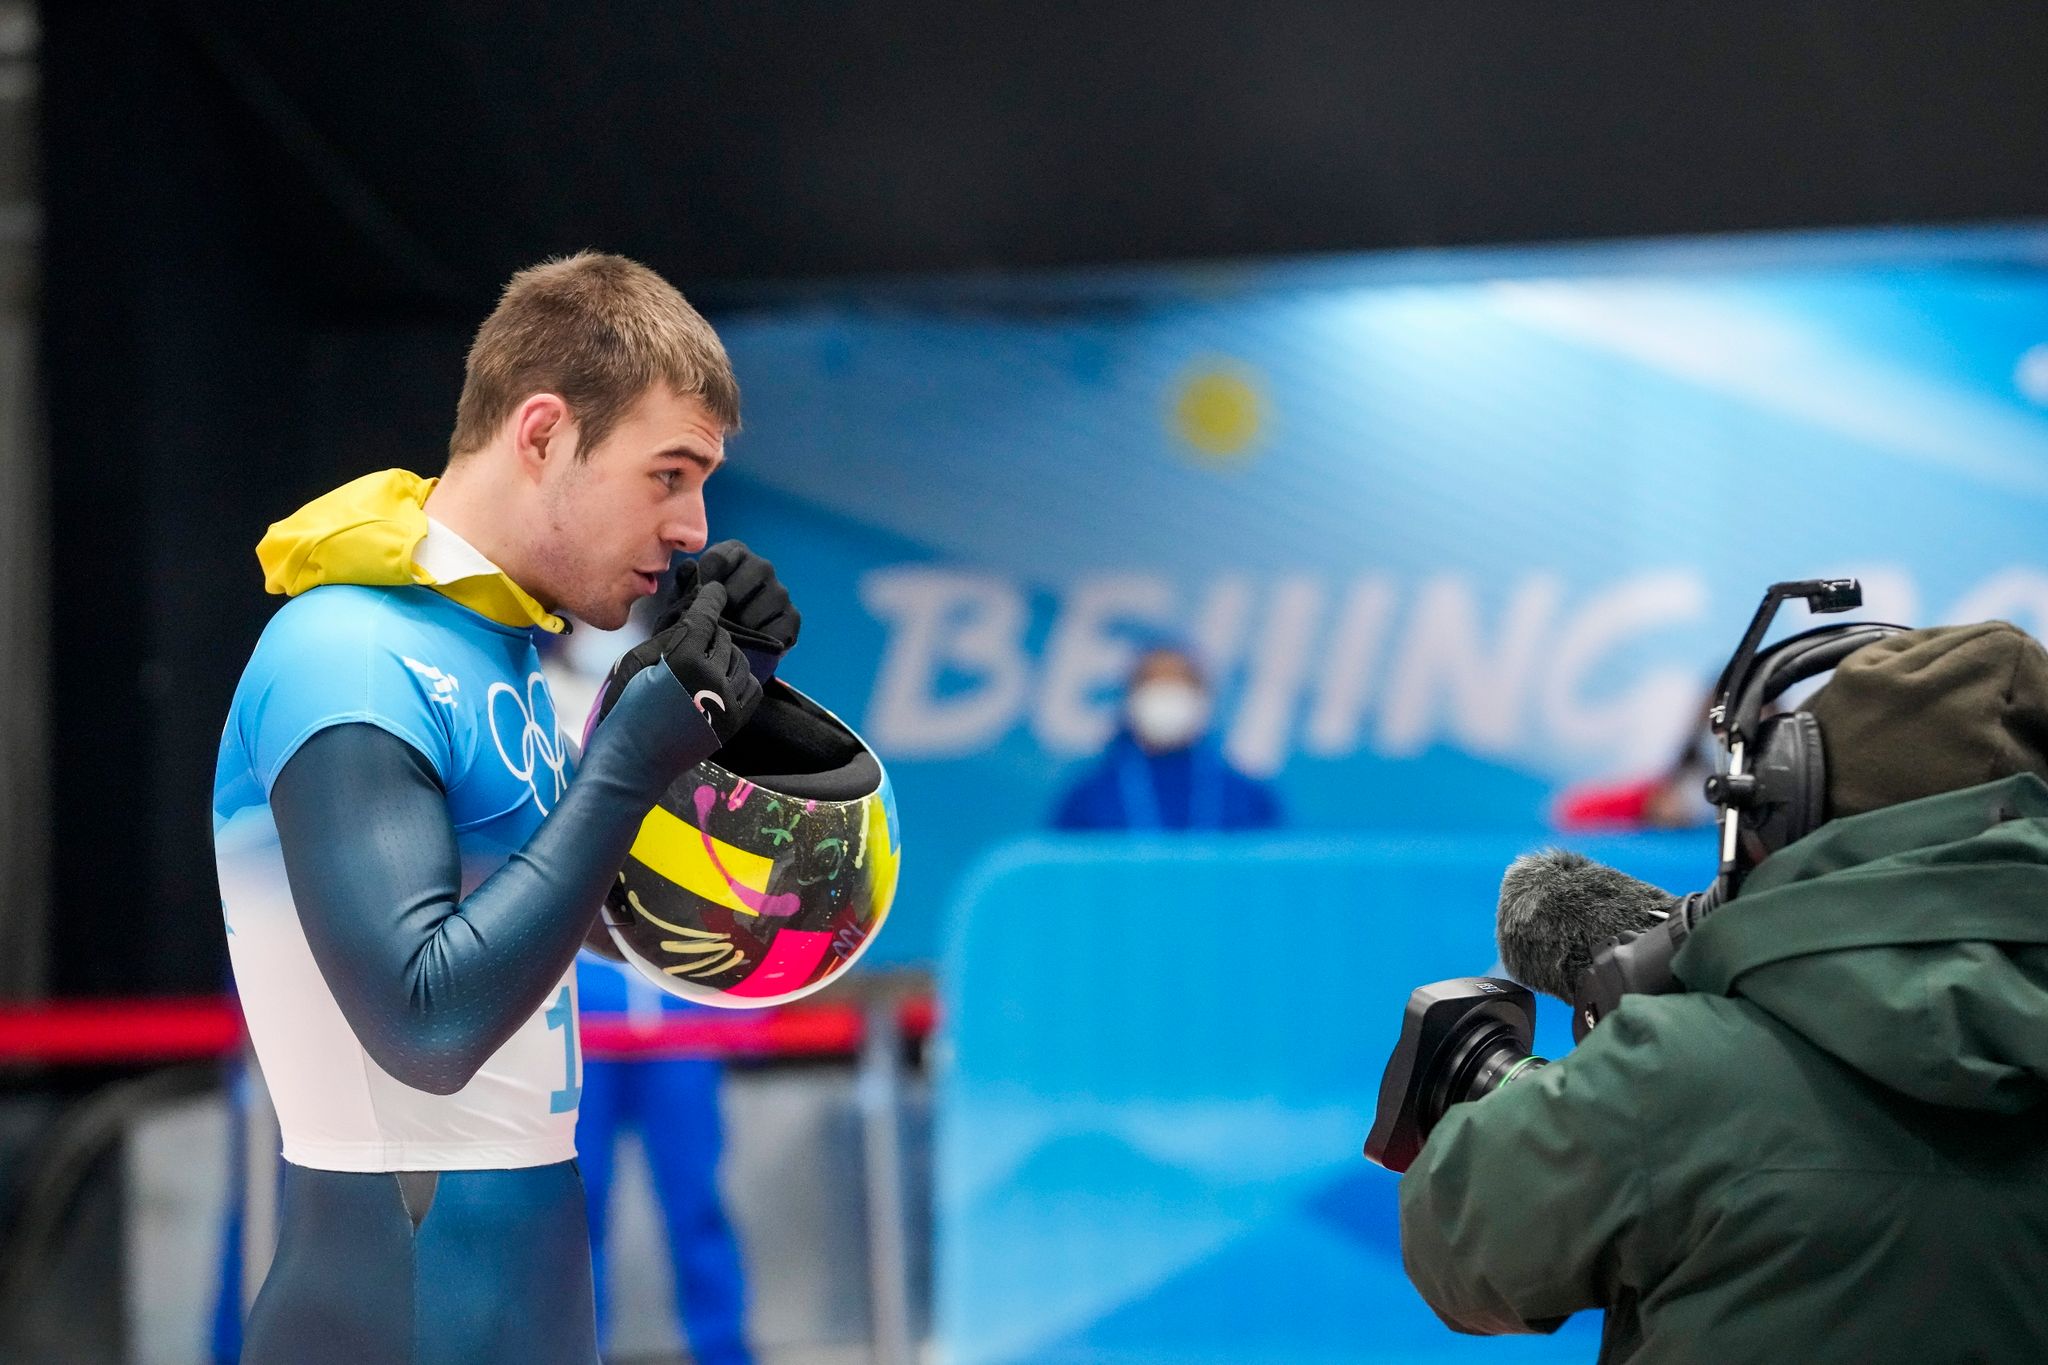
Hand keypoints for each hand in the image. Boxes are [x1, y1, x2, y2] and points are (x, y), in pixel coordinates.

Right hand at [597, 581, 760, 747]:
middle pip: (723, 639)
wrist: (633, 761)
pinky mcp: (734, 723)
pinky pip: (752, 687)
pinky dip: (739, 679)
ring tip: (703, 666)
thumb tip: (696, 619)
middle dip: (708, 636)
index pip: (707, 617)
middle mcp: (713, 680)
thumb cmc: (625, 709)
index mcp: (686, 661)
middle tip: (691, 645)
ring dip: (723, 657)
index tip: (716, 590)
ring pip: (740, 661)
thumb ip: (669, 637)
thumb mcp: (636, 664)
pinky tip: (721, 681)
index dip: (711, 599)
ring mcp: (727, 704)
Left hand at [695, 541, 799, 652]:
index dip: (705, 581)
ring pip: (767, 601)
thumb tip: (690, 567)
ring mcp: (779, 592)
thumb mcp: (685, 599)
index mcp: (733, 554)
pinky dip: (762, 639)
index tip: (697, 600)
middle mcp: (761, 567)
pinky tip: (750, 644)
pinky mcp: (792, 617)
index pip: (719, 558)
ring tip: (731, 635)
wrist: (722, 652)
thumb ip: (684, 582)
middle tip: (717, 620)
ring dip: (745, 623)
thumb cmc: (702, 616)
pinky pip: (780, 626)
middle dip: (729, 602)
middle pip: (750, 575)